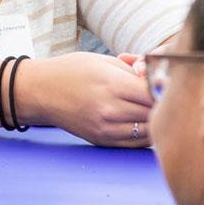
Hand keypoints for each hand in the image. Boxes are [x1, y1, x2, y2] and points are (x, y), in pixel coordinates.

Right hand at [17, 52, 153, 147]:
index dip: (162, 88)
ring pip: (148, 131)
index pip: (153, 93)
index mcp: (111, 85)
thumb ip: (133, 71)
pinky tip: (141, 121)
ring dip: (154, 120)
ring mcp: (105, 128)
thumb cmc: (71, 71)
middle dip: (161, 103)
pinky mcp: (101, 140)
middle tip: (161, 95)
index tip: (163, 83)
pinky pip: (135, 143)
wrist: (40, 92)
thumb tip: (157, 80)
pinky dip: (144, 133)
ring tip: (151, 108)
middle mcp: (109, 110)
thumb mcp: (103, 61)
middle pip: (153, 112)